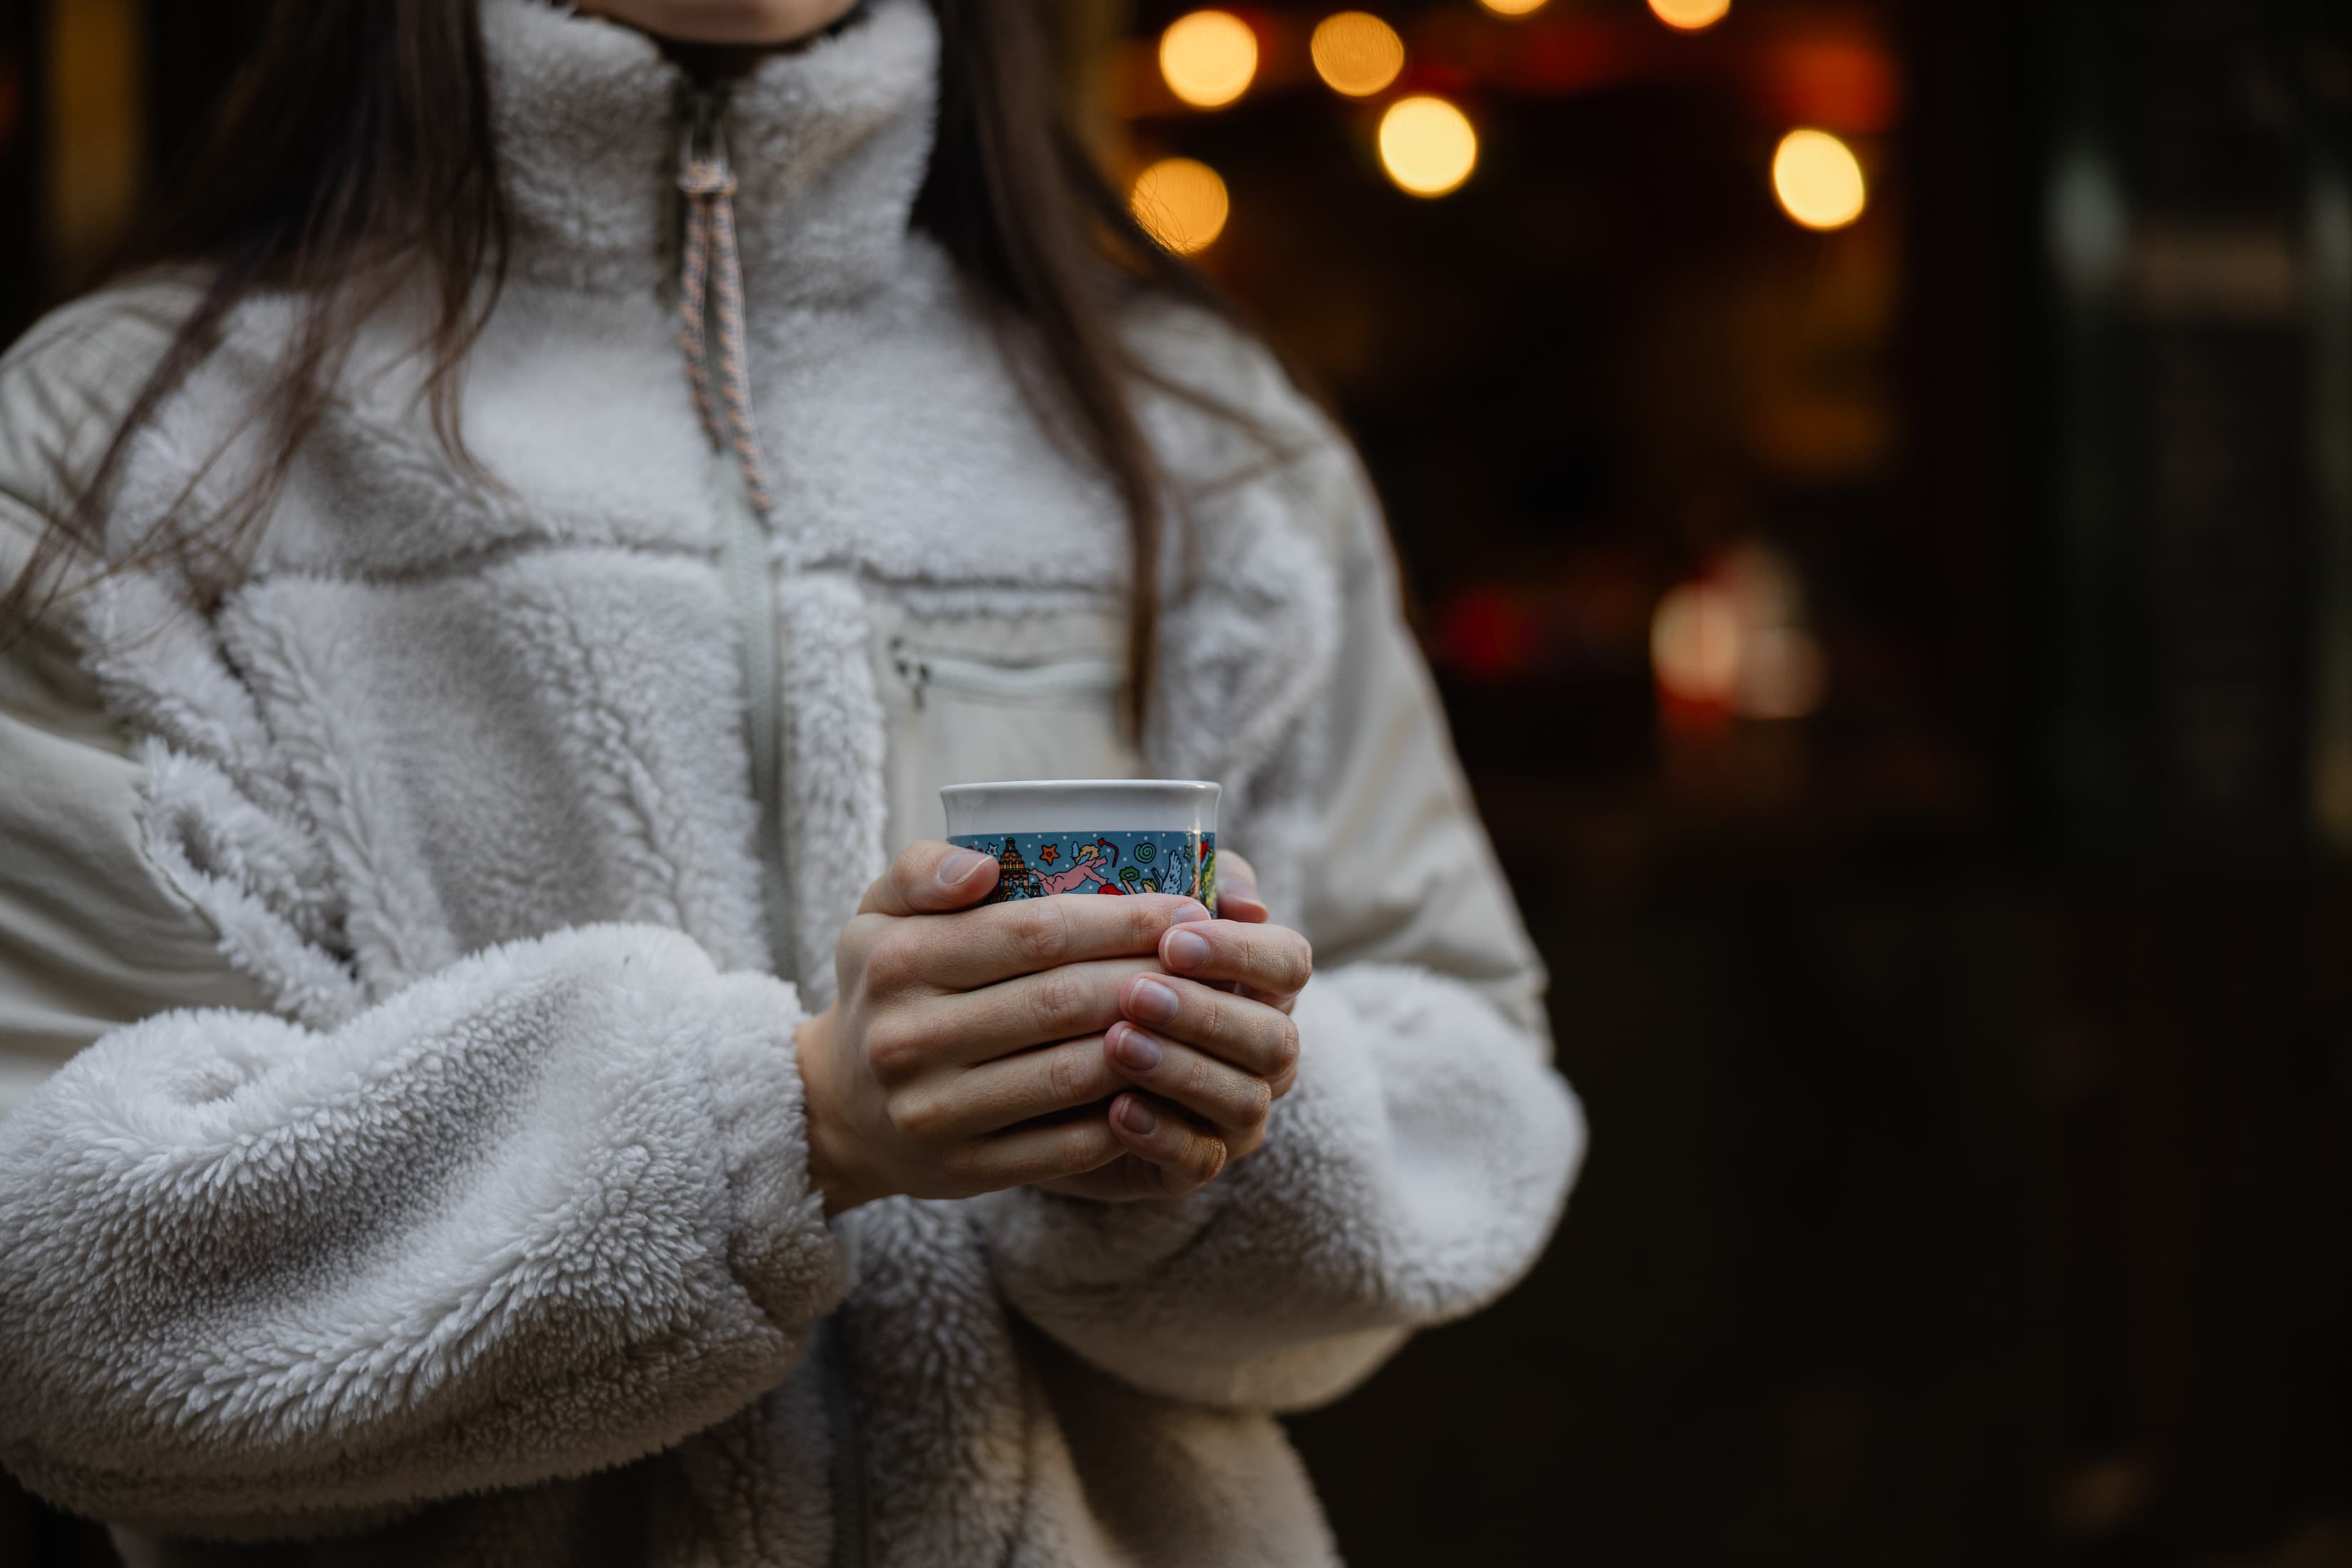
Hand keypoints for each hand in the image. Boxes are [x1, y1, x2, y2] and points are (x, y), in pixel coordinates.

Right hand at [795, 840, 1215, 1214]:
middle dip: (1149, 976)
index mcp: (897, 961)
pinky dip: (1127, 1113)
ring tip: (1199, 1015)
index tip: (1185, 908)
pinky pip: (1069, 1144)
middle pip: (1062, 1002)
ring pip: (1072, 1074)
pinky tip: (1165, 1082)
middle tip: (1207, 960)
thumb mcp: (878, 915)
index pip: (1033, 932)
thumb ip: (923, 869)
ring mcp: (936, 1112)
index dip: (1120, 920)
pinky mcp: (966, 1170)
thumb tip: (984, 867)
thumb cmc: (884, 989)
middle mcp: (909, 1038)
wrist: (837, 1108)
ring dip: (1150, 1044)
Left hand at [1037, 852, 1312, 1202]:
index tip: (1174, 941)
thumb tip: (1248, 901)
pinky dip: (1163, 1135)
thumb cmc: (1100, 966)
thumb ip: (1192, 886)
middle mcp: (1262, 1052)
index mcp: (1258, 984)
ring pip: (1243, 1100)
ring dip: (1182, 1071)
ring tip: (1117, 1045)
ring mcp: (1234, 1115)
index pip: (1290, 963)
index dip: (1242, 952)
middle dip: (1206, 1014)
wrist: (1036, 1059)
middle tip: (1135, 992)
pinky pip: (1199, 1160)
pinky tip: (1118, 1110)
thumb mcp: (1132, 915)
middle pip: (1273, 1038)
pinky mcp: (1192, 1165)